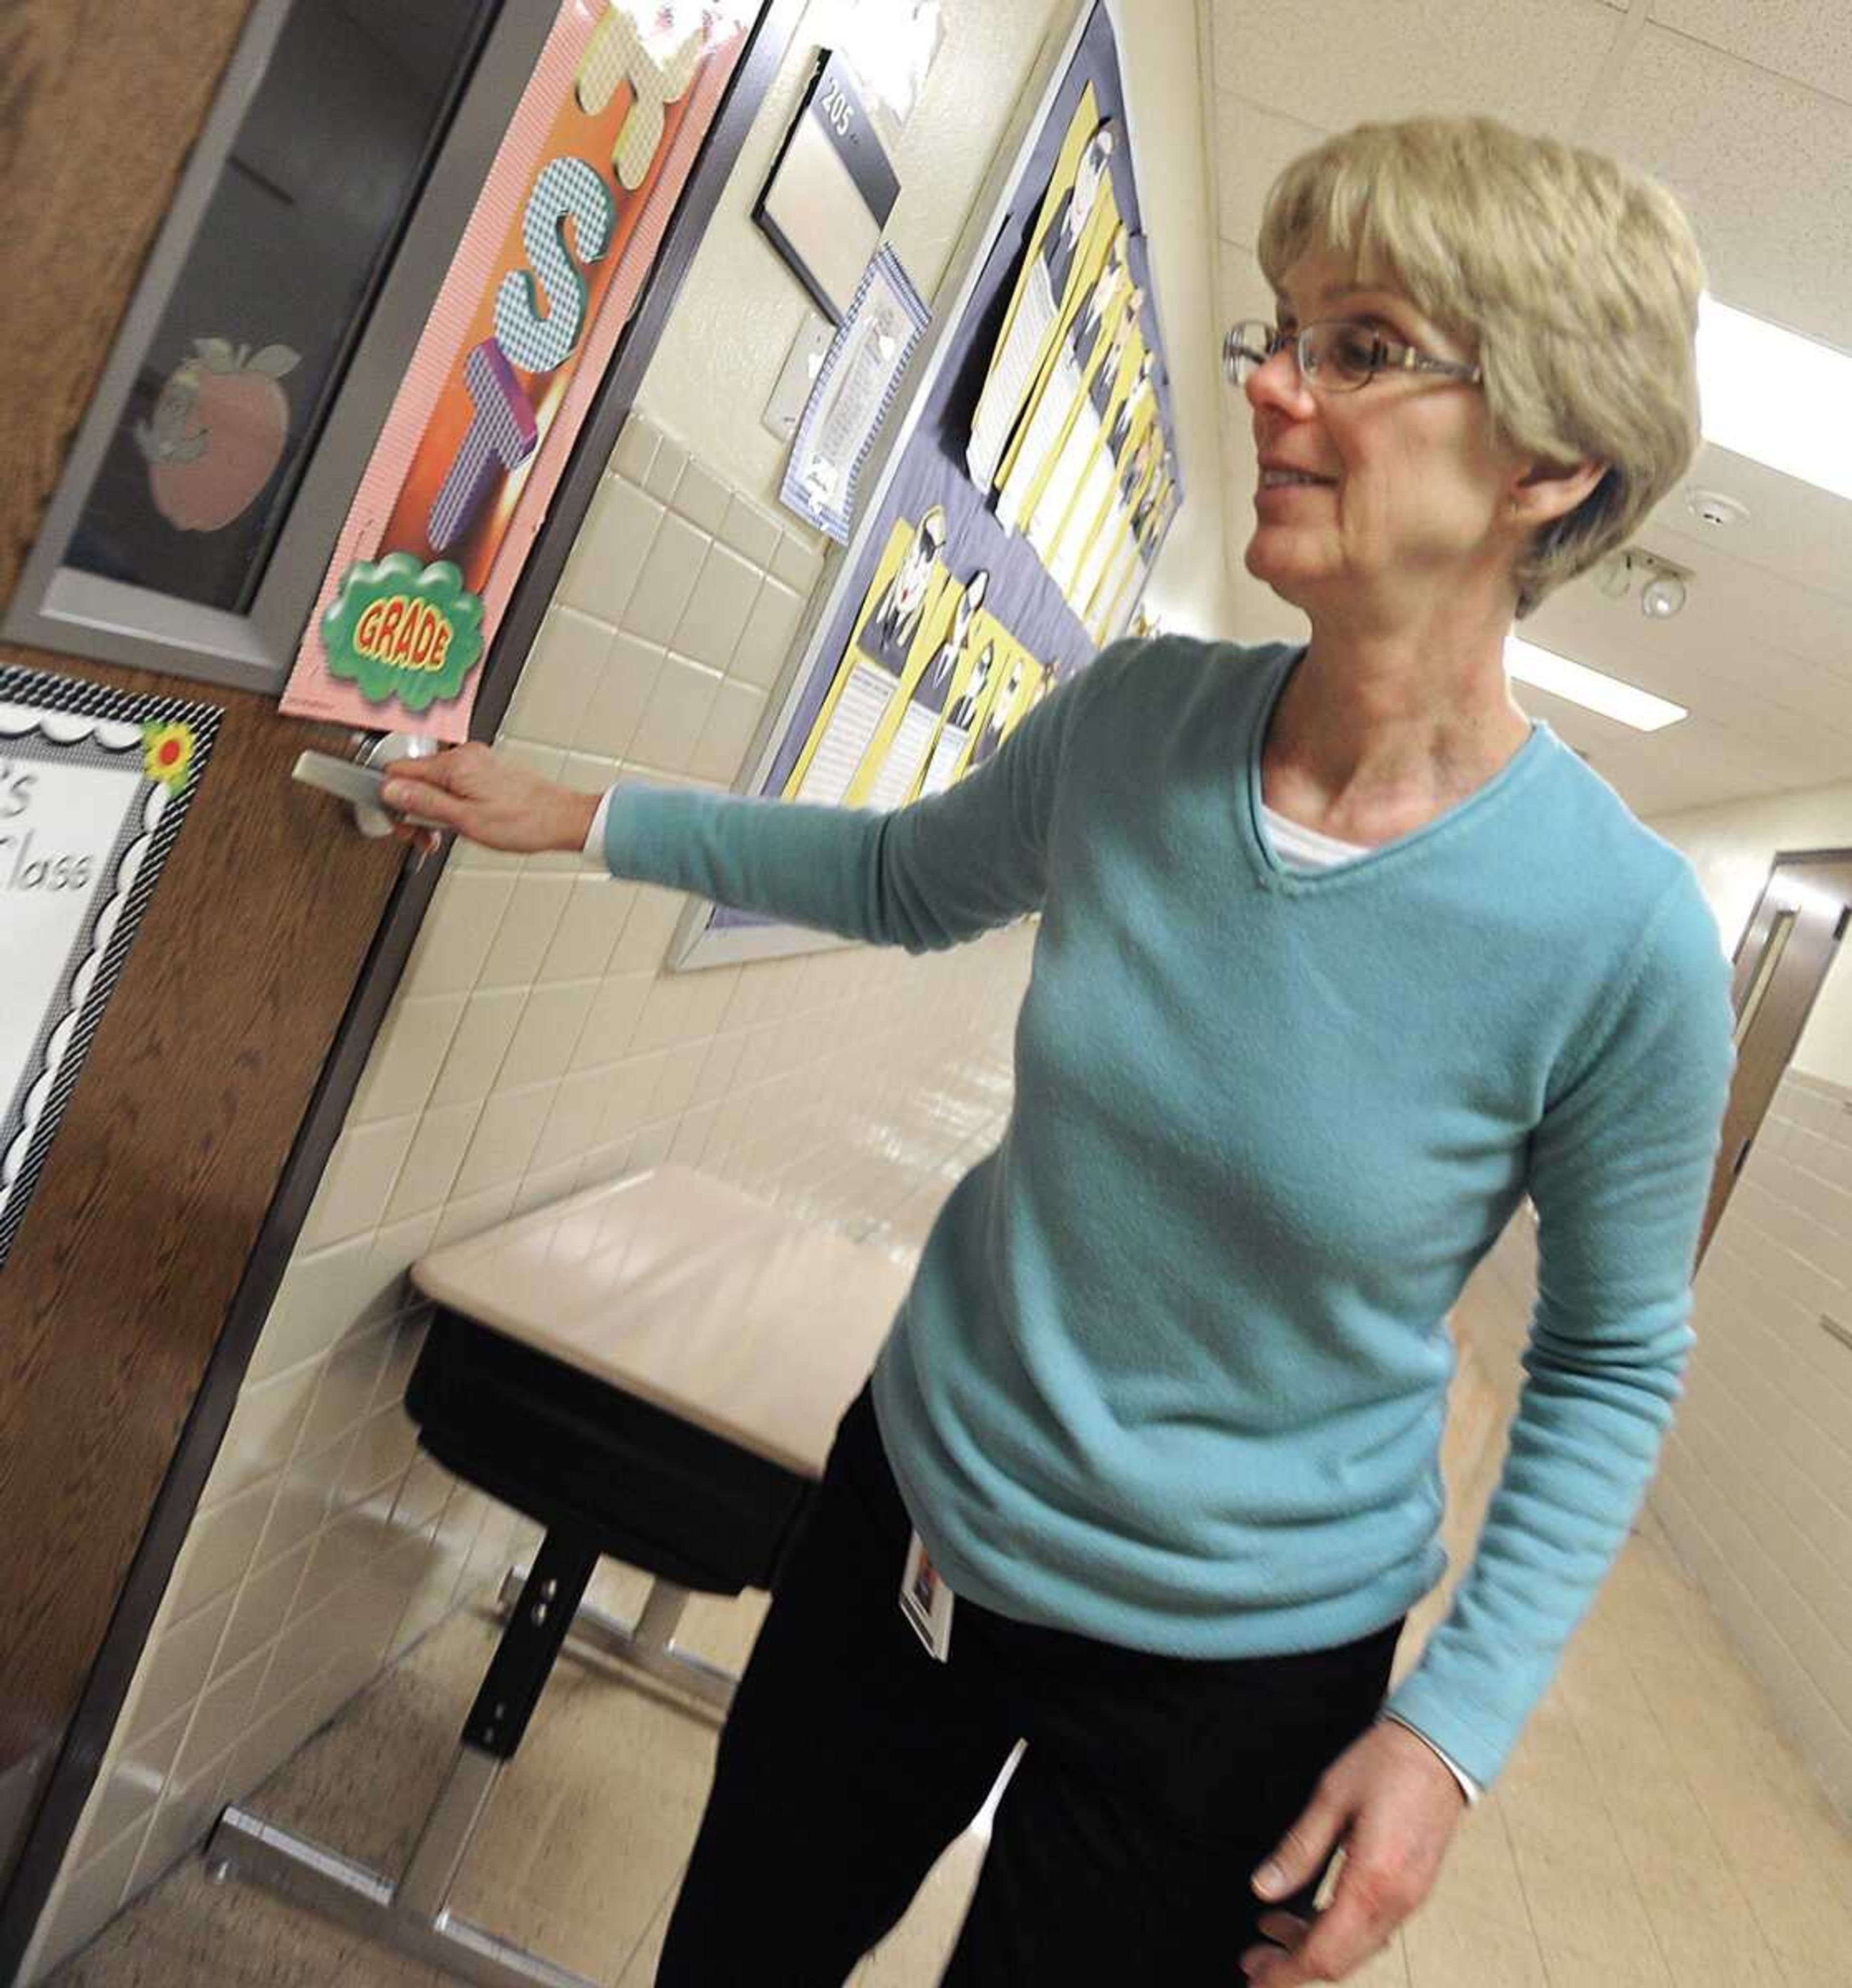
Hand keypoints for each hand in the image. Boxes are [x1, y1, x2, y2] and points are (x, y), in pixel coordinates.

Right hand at [379, 742, 597, 857]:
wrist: (563, 820)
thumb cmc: (525, 822)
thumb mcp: (465, 820)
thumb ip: (423, 803)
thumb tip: (389, 790)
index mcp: (455, 763)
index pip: (398, 770)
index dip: (393, 800)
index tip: (402, 824)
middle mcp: (465, 756)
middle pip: (417, 779)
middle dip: (415, 810)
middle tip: (424, 837)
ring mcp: (477, 763)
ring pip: (436, 785)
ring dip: (434, 811)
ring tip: (446, 835)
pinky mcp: (487, 773)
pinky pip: (455, 786)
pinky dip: (451, 806)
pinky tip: (461, 824)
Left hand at [1241, 1720, 1466, 1982]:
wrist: (1442, 1746)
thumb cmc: (1387, 1762)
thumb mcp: (1330, 1798)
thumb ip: (1297, 1850)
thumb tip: (1263, 1889)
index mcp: (1372, 1882)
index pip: (1323, 1952)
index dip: (1284, 1973)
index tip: (1254, 1978)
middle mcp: (1396, 1901)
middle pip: (1340, 1960)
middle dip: (1293, 1965)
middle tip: (1253, 1957)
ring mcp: (1409, 1898)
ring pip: (1357, 1948)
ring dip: (1314, 1947)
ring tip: (1273, 1927)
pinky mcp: (1413, 1888)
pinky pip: (1373, 1929)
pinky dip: (1339, 1932)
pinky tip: (1313, 1913)